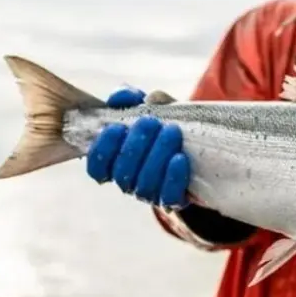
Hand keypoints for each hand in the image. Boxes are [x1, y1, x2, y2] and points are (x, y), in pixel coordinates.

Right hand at [86, 88, 189, 207]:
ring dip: (156, 156)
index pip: (96, 168)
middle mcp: (129, 182)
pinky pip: (169, 196)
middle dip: (135, 146)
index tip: (116, 127)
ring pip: (144, 184)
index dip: (102, 150)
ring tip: (170, 131)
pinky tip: (179, 157)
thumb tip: (135, 96)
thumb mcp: (148, 108)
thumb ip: (135, 99)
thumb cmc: (163, 127)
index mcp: (115, 163)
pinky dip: (173, 177)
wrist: (199, 152)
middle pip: (122, 173)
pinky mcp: (174, 200)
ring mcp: (151, 194)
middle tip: (150, 122)